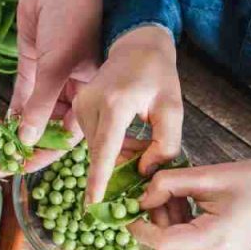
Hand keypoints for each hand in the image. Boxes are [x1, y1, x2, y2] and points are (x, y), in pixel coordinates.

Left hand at [11, 0, 105, 149]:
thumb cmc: (72, 17)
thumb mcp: (57, 66)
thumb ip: (42, 105)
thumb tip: (29, 138)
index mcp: (93, 88)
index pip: (75, 129)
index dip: (55, 149)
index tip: (36, 166)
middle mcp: (74, 85)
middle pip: (54, 123)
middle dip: (35, 143)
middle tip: (14, 163)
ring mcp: (52, 75)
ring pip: (37, 110)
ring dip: (21, 128)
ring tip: (3, 148)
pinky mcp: (34, 63)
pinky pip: (24, 93)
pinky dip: (14, 108)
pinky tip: (1, 126)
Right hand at [74, 25, 182, 203]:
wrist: (136, 46)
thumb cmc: (158, 75)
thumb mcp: (172, 109)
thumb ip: (165, 144)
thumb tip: (145, 171)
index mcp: (115, 104)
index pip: (105, 149)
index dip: (99, 179)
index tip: (92, 203)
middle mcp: (90, 104)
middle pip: (101, 152)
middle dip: (121, 166)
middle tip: (146, 163)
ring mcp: (80, 105)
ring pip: (96, 147)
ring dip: (117, 154)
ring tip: (140, 143)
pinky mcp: (77, 107)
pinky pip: (93, 138)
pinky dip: (110, 144)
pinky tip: (127, 135)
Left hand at [130, 158, 250, 249]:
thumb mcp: (205, 175)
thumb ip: (167, 184)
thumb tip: (139, 199)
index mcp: (216, 239)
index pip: (162, 243)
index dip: (139, 228)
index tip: (128, 211)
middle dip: (153, 226)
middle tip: (158, 198)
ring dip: (164, 228)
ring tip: (178, 200)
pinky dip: (177, 232)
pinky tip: (186, 209)